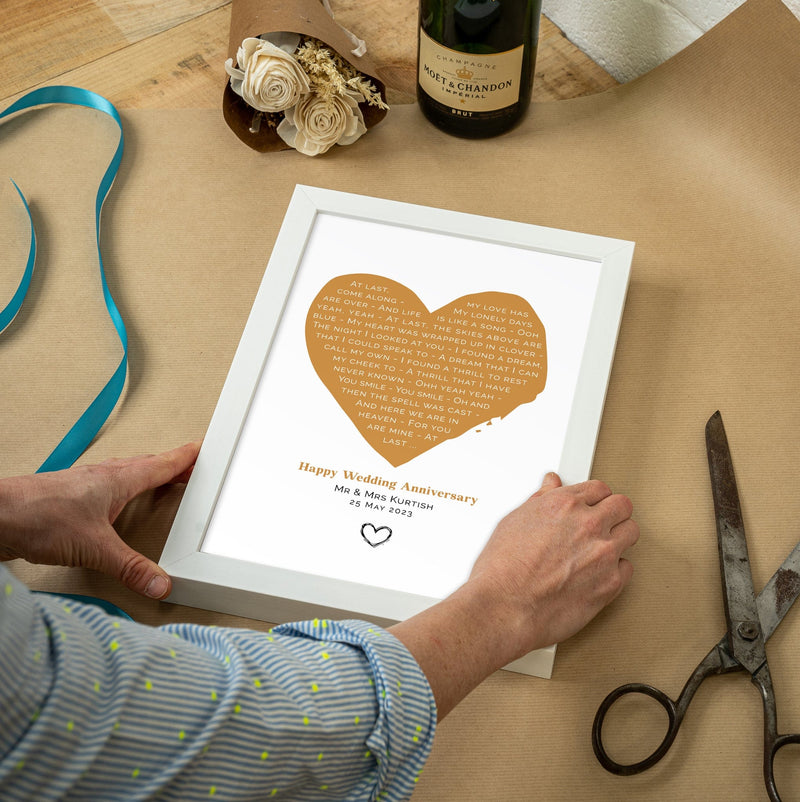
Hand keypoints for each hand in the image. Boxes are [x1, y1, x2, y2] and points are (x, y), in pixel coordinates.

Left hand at [0, 442, 200, 597]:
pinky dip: (122, 489)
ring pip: (125, 474)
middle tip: (189, 468)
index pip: (162, 464)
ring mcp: (85, 485)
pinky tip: (115, 504)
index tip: (203, 449)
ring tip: (159, 482)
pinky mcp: (69, 498)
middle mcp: (104, 477)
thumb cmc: (39, 516)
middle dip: (171, 466)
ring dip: (146, 475)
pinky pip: (107, 487)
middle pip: (147, 465)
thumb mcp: (94, 548)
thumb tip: (160, 583)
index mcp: (119, 480)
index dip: (185, 457)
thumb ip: (129, 568)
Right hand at [467, 472, 638, 656]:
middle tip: (603, 522)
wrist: (505, 607)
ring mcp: (603, 553)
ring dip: (619, 537)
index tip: (591, 505)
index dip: (594, 498)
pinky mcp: (611, 583)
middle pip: (622, 505)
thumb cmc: (503, 570)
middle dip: (613, 512)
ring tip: (602, 547)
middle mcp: (588, 524)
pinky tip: (597, 572)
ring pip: (631, 532)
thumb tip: (551, 486)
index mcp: (563, 504)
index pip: (598, 488)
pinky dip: (615, 569)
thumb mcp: (514, 521)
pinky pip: (627, 567)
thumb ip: (540, 500)